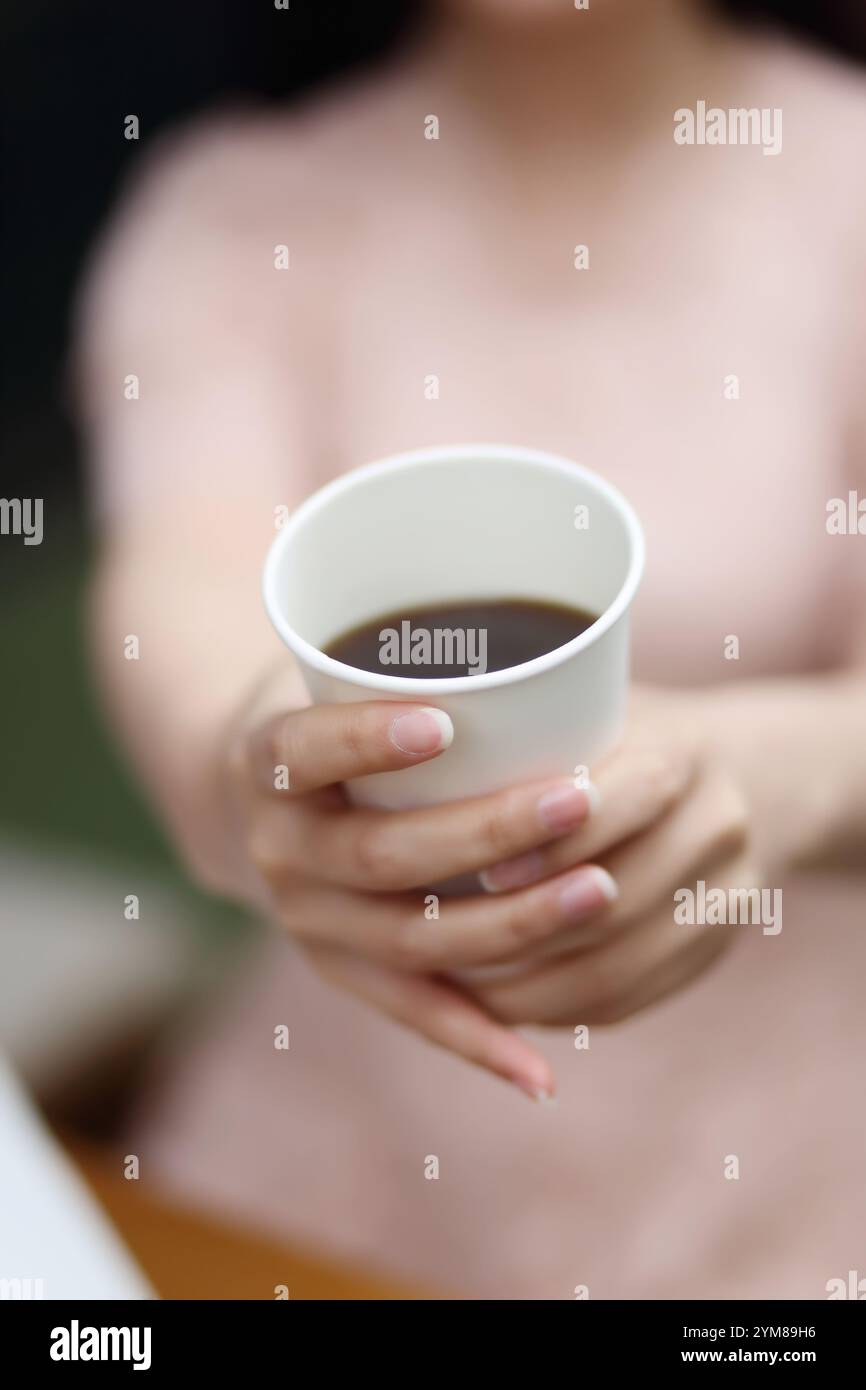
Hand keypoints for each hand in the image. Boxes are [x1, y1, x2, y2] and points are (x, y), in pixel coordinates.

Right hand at [226, 696, 619, 1099]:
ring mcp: (310, 924)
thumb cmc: (332, 718)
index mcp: (268, 766)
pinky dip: (479, 1042)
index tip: (444, 719)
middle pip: (384, 856)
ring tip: (601, 891)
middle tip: (580, 795)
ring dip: (512, 923)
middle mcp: (279, 853)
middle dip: (488, 832)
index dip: (366, 741)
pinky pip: (415, 1014)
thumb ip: (403, 668)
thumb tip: (546, 642)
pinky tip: (541, 1072)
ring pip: (413, 941)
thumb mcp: (336, 679)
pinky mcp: (344, 974)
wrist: (259, 804)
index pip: (306, 752)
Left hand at [463, 689, 756, 1026]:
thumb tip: (402, 732)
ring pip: (615, 964)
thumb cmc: (634, 729)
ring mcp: (729, 891)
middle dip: (518, 929)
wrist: (758, 774)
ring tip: (447, 980)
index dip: (546, 844)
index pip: (615, 805)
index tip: (482, 869)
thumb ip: (524, 721)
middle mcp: (718, 822)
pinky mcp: (719, 945)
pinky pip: (630, 997)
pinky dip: (556, 1008)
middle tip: (434, 937)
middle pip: (612, 900)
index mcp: (681, 750)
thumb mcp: (596, 702)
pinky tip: (497, 1001)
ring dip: (525, 986)